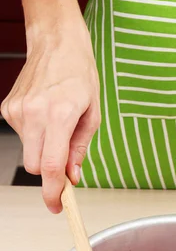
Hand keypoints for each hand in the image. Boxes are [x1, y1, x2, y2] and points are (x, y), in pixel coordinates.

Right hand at [1, 18, 99, 212]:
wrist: (56, 44)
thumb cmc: (80, 75)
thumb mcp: (92, 115)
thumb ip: (80, 150)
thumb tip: (72, 178)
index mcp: (59, 116)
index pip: (50, 167)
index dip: (53, 192)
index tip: (57, 207)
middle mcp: (34, 114)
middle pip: (34, 167)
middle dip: (49, 172)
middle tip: (65, 164)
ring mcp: (17, 111)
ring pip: (28, 153)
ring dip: (43, 150)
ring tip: (57, 125)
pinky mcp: (8, 108)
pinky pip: (23, 137)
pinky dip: (35, 136)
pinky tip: (45, 116)